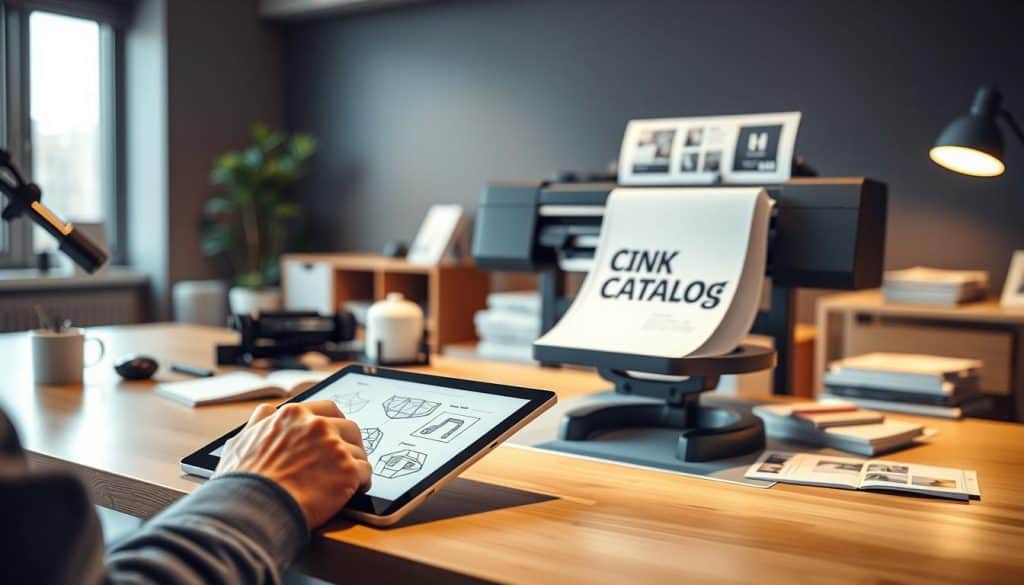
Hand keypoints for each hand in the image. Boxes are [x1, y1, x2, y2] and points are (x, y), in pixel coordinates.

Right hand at [215, 400, 371, 528]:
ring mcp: (335, 447)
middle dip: (349, 443)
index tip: (336, 435)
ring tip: (346, 480)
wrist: (253, 509)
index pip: (328, 410)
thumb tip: (266, 413)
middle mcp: (317, 426)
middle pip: (349, 428)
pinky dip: (362, 482)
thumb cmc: (242, 482)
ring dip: (354, 465)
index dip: (334, 424)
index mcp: (293, 415)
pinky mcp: (348, 471)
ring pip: (358, 451)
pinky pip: (366, 472)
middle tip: (345, 459)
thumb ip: (259, 423)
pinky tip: (354, 490)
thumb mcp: (241, 441)